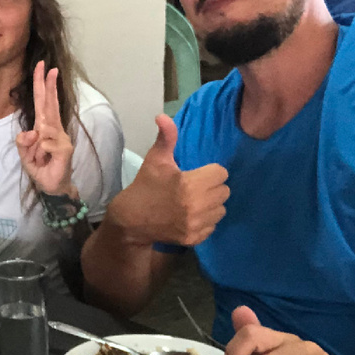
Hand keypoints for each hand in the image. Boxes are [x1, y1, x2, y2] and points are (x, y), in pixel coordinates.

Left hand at [16, 60, 74, 195]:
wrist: (52, 186)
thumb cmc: (41, 167)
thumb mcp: (24, 155)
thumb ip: (23, 143)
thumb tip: (32, 132)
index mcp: (43, 127)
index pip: (43, 102)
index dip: (42, 85)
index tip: (43, 67)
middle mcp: (54, 128)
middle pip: (50, 104)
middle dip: (48, 85)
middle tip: (49, 67)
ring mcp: (61, 137)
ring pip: (43, 129)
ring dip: (36, 145)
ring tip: (40, 157)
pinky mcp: (65, 148)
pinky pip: (47, 144)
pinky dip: (41, 152)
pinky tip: (45, 159)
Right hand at [109, 114, 228, 245]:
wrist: (131, 220)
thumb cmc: (145, 186)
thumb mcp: (155, 160)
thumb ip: (166, 138)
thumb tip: (162, 116)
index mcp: (190, 184)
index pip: (221, 173)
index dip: (209, 172)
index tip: (195, 175)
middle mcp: (196, 205)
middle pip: (224, 191)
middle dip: (212, 188)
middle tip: (195, 188)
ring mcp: (196, 224)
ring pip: (221, 210)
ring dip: (211, 205)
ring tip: (194, 202)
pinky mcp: (194, 238)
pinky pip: (213, 226)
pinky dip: (205, 221)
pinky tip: (190, 216)